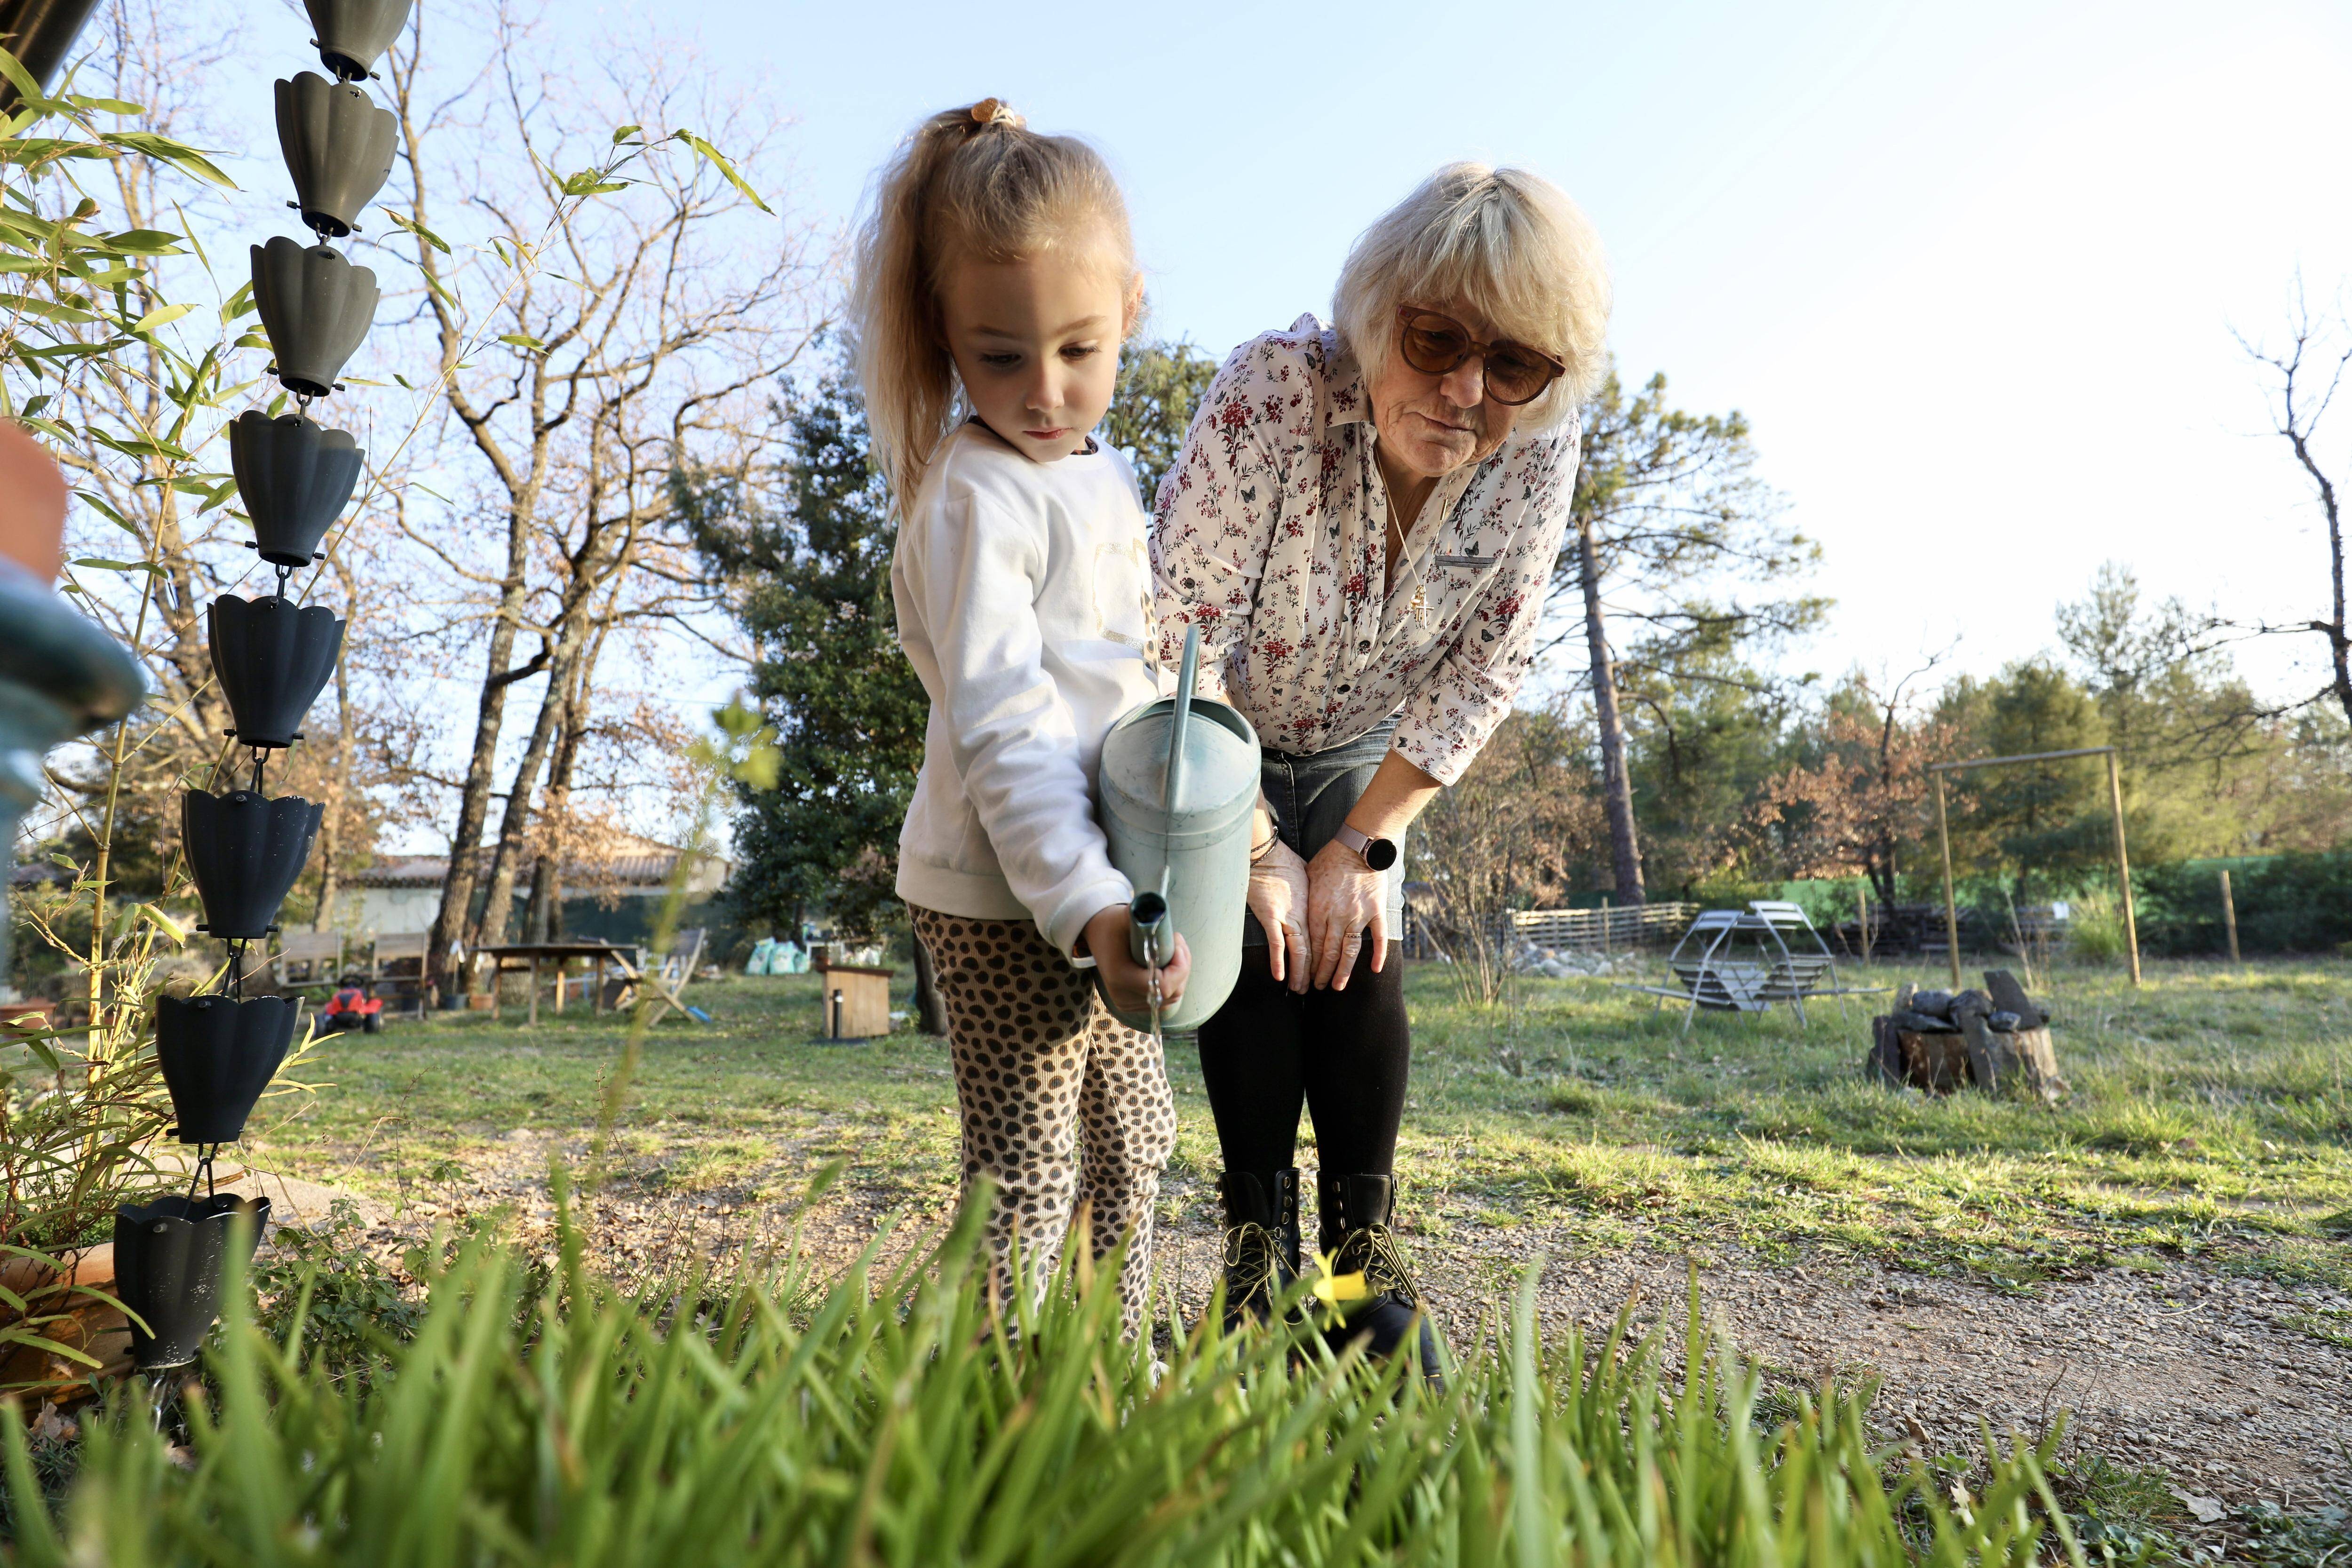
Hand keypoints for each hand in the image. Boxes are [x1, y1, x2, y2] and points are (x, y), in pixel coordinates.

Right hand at [1083, 903, 1191, 1016]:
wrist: (1096, 933)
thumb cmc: (1112, 923)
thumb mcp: (1126, 915)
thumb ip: (1144, 916)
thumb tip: (1162, 913)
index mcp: (1120, 977)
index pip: (1163, 986)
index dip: (1179, 967)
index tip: (1176, 944)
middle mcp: (1122, 996)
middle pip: (1171, 993)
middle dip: (1182, 968)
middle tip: (1178, 943)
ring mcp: (1126, 1003)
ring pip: (1170, 998)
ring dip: (1179, 976)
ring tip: (1174, 951)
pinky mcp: (1131, 1004)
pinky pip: (1162, 1000)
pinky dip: (1171, 984)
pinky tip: (1167, 965)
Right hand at [1247, 836, 1310, 993]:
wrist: (1266, 854)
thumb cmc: (1286, 864)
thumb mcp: (1307, 880)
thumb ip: (1312, 896)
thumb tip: (1317, 901)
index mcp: (1314, 909)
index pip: (1323, 939)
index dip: (1324, 958)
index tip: (1326, 971)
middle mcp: (1304, 916)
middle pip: (1314, 949)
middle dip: (1315, 971)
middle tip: (1317, 988)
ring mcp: (1287, 917)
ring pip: (1298, 951)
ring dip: (1299, 973)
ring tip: (1300, 989)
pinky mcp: (1270, 916)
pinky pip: (1277, 944)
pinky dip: (1279, 961)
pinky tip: (1280, 977)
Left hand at [1306, 839, 1387, 990]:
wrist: (1358, 846)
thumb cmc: (1330, 859)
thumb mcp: (1308, 878)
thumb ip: (1304, 900)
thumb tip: (1294, 913)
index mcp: (1318, 909)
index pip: (1311, 945)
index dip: (1308, 964)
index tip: (1305, 976)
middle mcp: (1337, 916)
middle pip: (1328, 952)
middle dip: (1322, 973)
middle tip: (1318, 987)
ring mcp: (1358, 915)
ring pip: (1349, 951)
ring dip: (1343, 971)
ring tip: (1338, 987)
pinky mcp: (1376, 911)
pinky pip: (1378, 937)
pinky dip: (1377, 954)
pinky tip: (1374, 970)